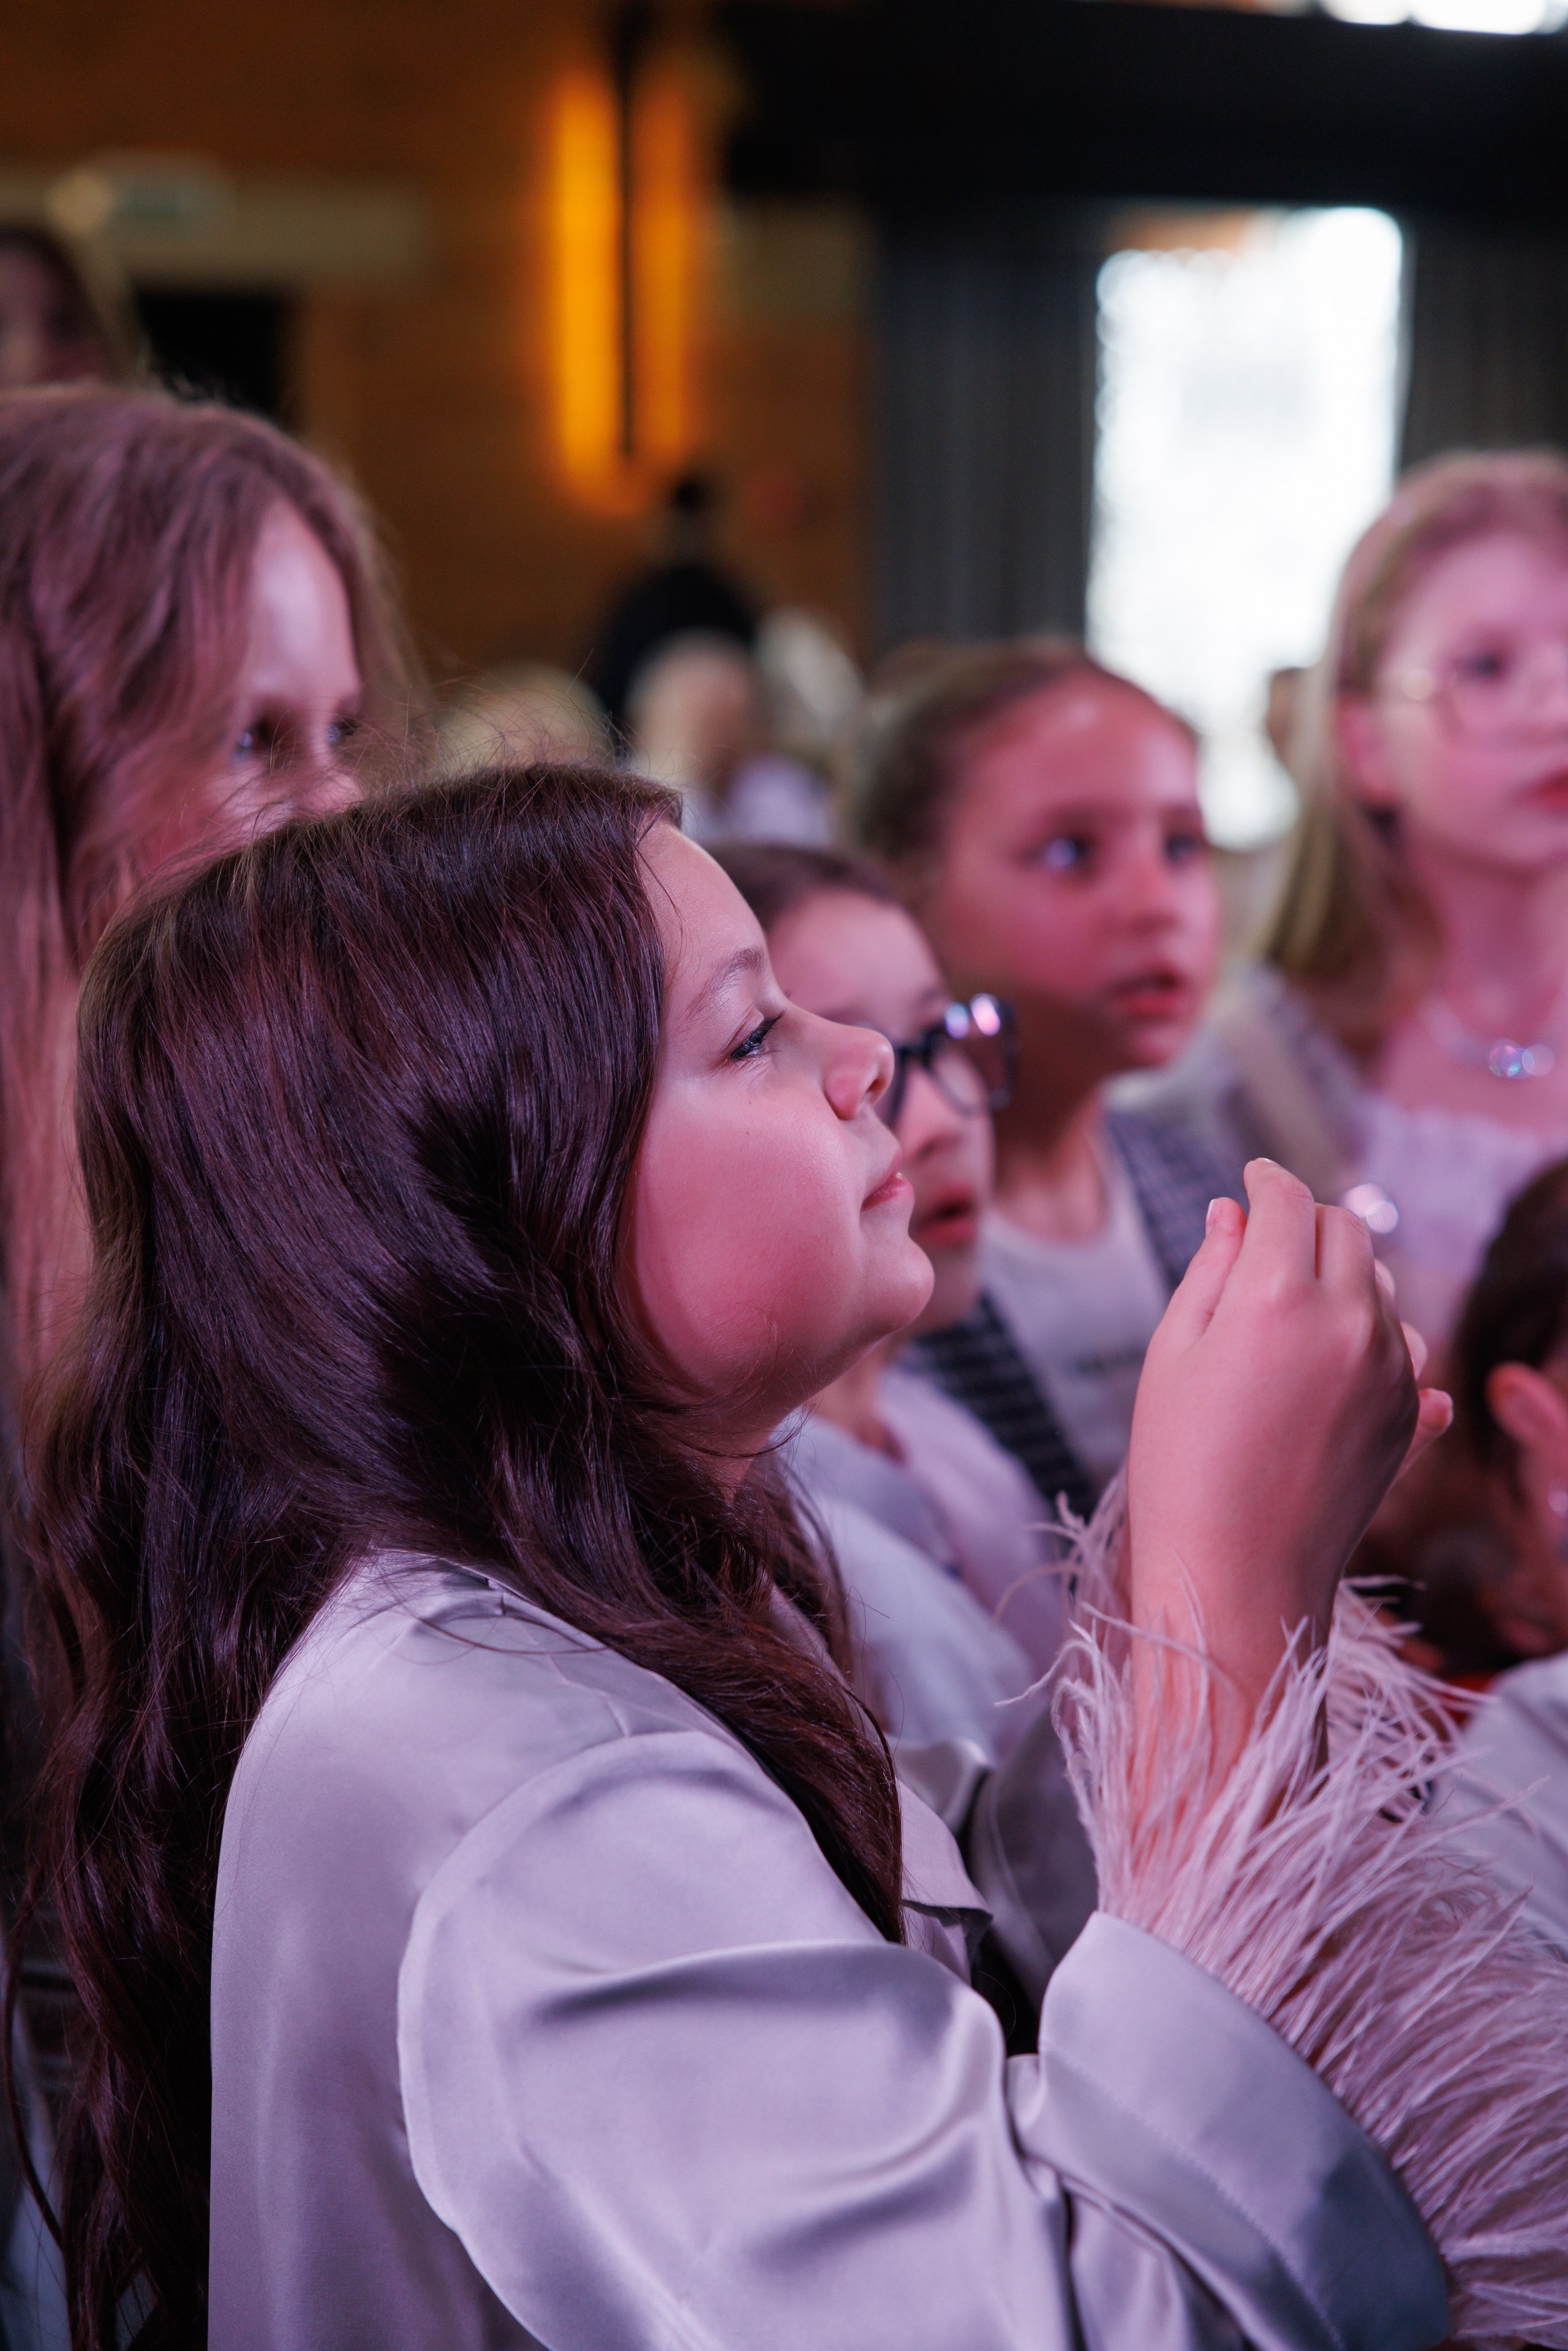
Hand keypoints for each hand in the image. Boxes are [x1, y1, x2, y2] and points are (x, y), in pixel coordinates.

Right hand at [1126, 1161, 1448, 1756]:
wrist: (1237, 1579)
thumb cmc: (1182, 1468)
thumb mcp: (1173, 1355)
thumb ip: (1210, 1270)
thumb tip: (1233, 1211)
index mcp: (1277, 1298)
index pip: (1285, 1200)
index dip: (1263, 1178)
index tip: (1251, 1176)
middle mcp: (1349, 1323)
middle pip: (1344, 1229)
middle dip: (1304, 1222)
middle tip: (1265, 1239)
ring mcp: (1392, 1370)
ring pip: (1378, 1284)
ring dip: (1339, 1277)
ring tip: (1288, 1313)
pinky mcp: (1411, 1414)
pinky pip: (1401, 1344)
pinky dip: (1366, 1335)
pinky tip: (1328, 1361)